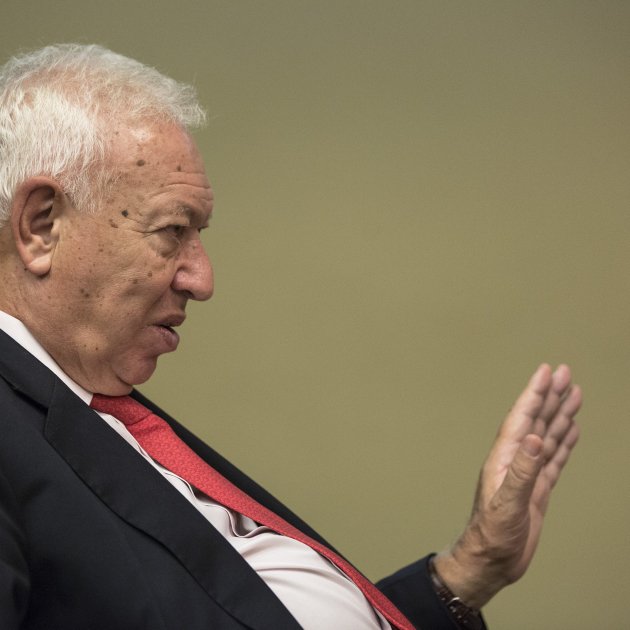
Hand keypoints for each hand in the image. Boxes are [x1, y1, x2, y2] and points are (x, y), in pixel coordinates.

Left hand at [433, 364, 580, 608]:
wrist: (491, 561)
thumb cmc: (492, 534)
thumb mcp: (508, 503)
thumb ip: (522, 472)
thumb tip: (535, 438)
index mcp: (505, 458)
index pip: (522, 418)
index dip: (534, 394)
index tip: (547, 371)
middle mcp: (515, 460)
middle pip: (537, 421)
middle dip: (551, 396)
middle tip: (566, 373)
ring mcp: (527, 473)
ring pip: (547, 436)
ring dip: (559, 415)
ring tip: (574, 394)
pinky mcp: (536, 489)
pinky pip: (553, 458)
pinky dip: (563, 442)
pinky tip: (570, 430)